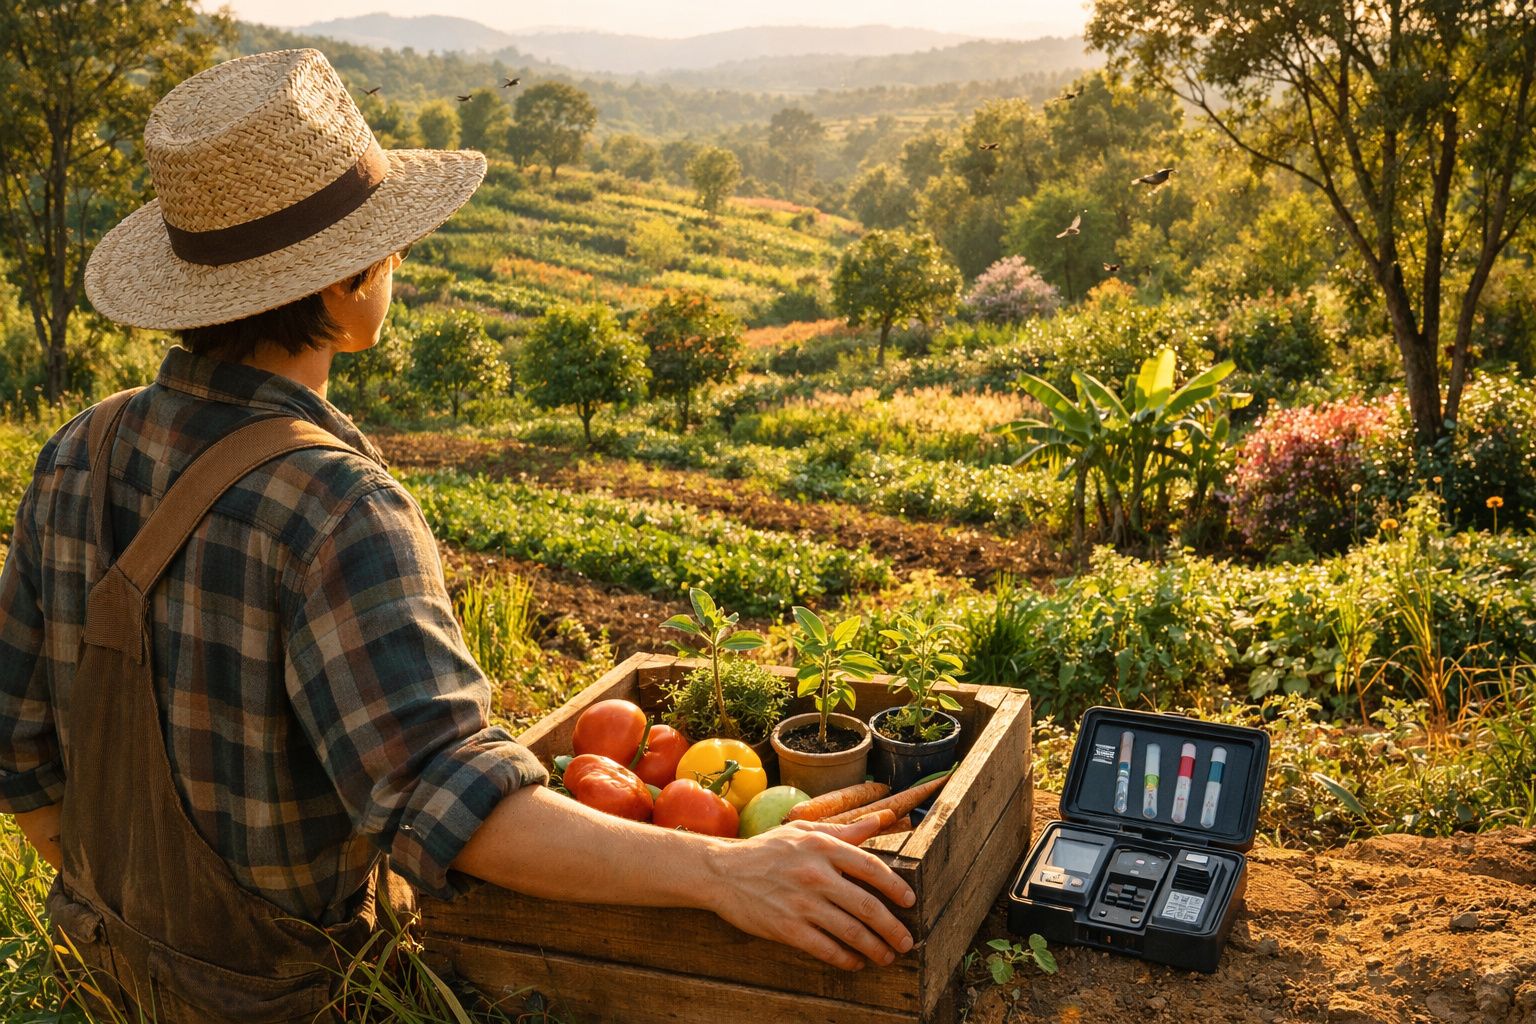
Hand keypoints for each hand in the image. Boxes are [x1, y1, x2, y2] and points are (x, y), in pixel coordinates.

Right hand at [704, 810, 915, 970]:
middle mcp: (815, 874)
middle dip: (892, 927)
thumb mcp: (805, 832)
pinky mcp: (787, 928)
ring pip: (850, 931)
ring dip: (875, 948)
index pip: (871, 867)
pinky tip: (855, 962)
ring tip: (887, 956)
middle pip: (866, 905)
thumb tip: (881, 820)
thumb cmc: (768, 849)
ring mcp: (801, 903)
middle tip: (906, 941)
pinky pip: (825, 948)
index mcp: (822, 847)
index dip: (895, 886)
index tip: (910, 901)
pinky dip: (845, 959)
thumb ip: (845, 830)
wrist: (723, 871)